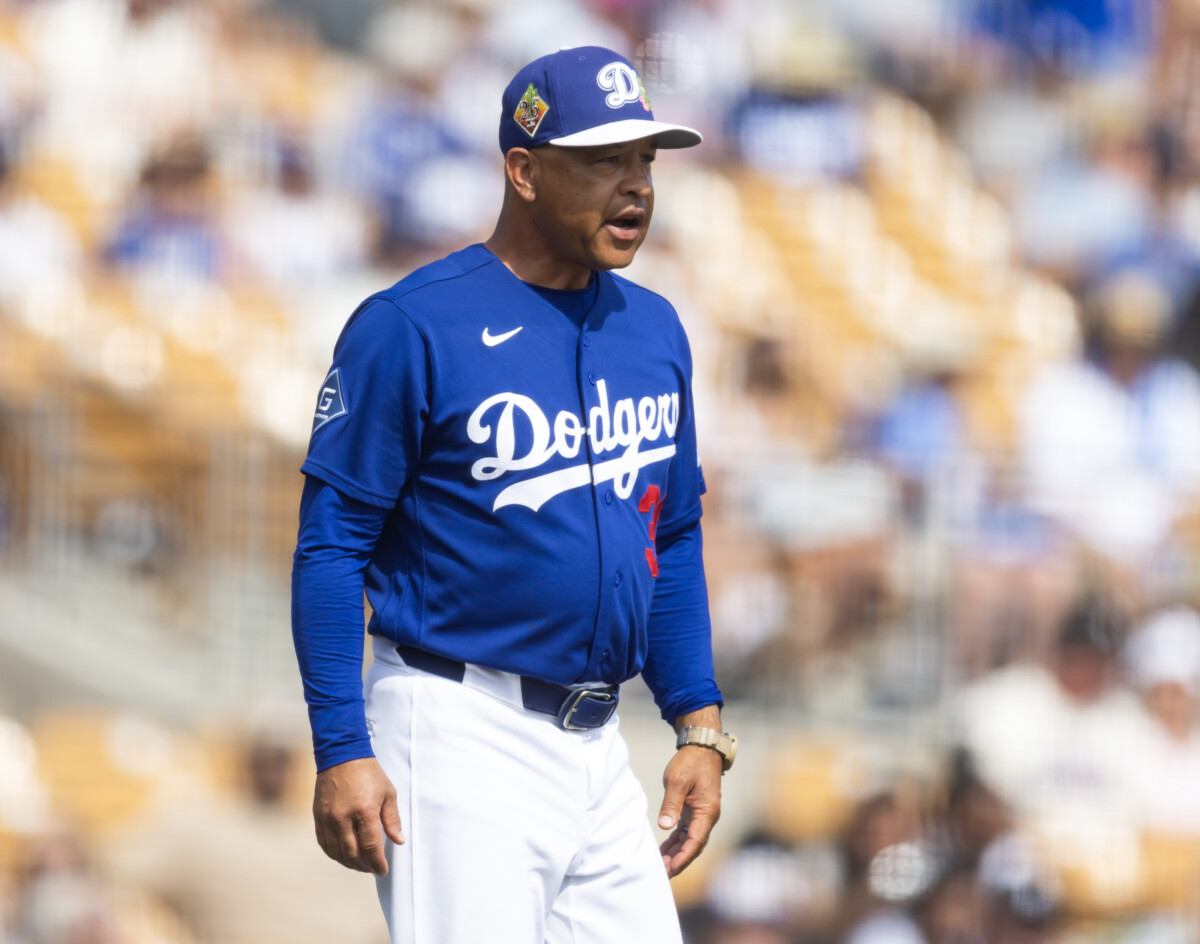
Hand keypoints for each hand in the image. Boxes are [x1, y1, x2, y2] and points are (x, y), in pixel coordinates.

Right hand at [313, 756, 403, 875]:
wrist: (342, 755)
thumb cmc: (369, 773)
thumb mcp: (388, 793)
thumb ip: (392, 819)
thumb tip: (398, 841)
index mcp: (365, 810)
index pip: (371, 846)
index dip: (377, 862)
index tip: (382, 870)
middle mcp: (344, 817)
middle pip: (353, 853)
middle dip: (364, 865)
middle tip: (372, 868)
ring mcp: (328, 818)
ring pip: (337, 852)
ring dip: (349, 862)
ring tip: (359, 865)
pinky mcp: (318, 816)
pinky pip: (324, 843)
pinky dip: (334, 854)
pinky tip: (343, 855)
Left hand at [658, 707, 722, 877]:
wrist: (701, 748)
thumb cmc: (690, 763)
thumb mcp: (678, 782)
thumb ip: (671, 804)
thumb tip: (665, 827)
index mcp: (707, 812)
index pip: (695, 841)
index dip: (683, 857)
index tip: (670, 869)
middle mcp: (707, 817)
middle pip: (693, 846)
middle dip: (678, 861)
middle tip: (662, 875)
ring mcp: (701, 815)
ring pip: (689, 840)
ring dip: (676, 853)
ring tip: (660, 867)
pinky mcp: (695, 811)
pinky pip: (685, 832)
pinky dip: (675, 842)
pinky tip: (664, 850)